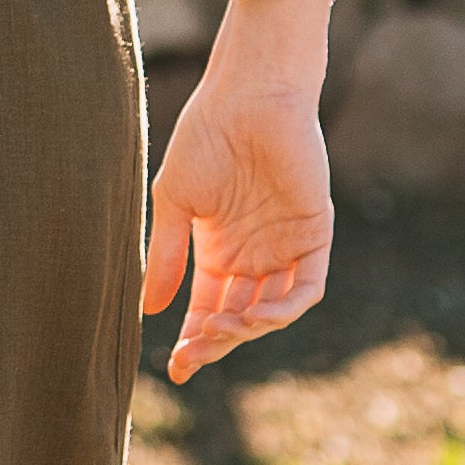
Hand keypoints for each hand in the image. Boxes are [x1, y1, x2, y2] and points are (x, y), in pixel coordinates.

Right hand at [143, 0, 336, 376]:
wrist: (248, 96)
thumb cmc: (206, 138)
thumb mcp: (175, 203)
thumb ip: (166, 257)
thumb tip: (149, 311)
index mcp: (219, 250)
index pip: (207, 309)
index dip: (193, 341)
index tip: (175, 368)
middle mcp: (254, 255)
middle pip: (237, 318)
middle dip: (215, 342)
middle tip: (192, 355)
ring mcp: (286, 247)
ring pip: (272, 310)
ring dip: (247, 329)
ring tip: (218, 328)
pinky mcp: (314, 234)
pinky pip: (307, 287)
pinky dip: (284, 310)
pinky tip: (257, 316)